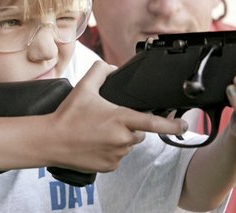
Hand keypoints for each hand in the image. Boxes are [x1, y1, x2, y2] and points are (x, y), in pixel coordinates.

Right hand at [48, 60, 187, 172]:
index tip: (184, 125)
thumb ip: (101, 71)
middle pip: (139, 131)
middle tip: (108, 120)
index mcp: (120, 119)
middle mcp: (122, 139)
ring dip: (120, 138)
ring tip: (97, 132)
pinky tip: (95, 143)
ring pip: (127, 144)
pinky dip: (111, 150)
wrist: (51, 141)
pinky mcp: (109, 167)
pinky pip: (117, 157)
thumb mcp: (84, 87)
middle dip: (130, 125)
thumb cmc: (68, 115)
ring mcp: (116, 155)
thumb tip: (112, 68)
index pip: (153, 122)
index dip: (172, 125)